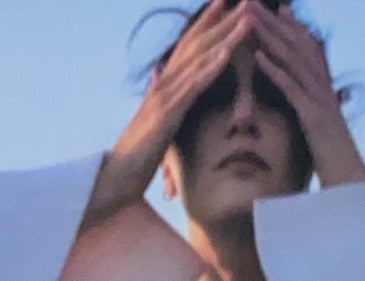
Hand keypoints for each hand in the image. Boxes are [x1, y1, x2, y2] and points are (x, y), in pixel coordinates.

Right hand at [84, 0, 253, 227]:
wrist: (114, 179)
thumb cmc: (134, 156)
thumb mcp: (150, 121)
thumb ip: (157, 96)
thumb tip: (158, 75)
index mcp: (162, 87)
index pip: (187, 47)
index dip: (206, 22)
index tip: (225, 1)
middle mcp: (162, 85)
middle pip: (196, 45)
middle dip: (223, 20)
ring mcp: (163, 99)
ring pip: (198, 61)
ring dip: (225, 37)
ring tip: (249, 16)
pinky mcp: (165, 116)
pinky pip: (192, 88)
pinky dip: (210, 69)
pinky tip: (227, 54)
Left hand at [251, 2, 364, 186]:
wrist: (348, 184)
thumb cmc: (330, 163)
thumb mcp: (316, 132)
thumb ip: (308, 113)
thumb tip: (300, 106)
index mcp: (322, 91)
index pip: (305, 52)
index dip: (290, 29)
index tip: (273, 9)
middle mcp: (323, 88)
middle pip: (297, 47)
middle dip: (274, 23)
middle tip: (252, 2)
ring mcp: (320, 100)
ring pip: (294, 60)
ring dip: (271, 37)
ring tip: (249, 19)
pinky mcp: (313, 116)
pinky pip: (292, 89)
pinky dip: (275, 71)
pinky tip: (258, 57)